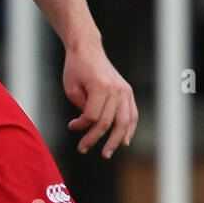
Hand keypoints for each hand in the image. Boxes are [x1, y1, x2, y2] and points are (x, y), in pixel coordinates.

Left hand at [63, 40, 137, 156]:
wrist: (87, 49)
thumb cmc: (76, 69)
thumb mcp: (72, 89)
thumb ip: (82, 109)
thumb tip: (89, 127)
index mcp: (100, 86)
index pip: (92, 116)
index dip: (81, 126)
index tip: (71, 126)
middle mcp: (115, 89)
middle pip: (108, 122)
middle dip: (95, 139)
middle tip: (83, 149)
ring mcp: (124, 90)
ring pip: (124, 121)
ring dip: (116, 139)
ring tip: (107, 152)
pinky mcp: (127, 91)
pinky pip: (132, 114)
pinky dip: (129, 129)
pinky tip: (124, 141)